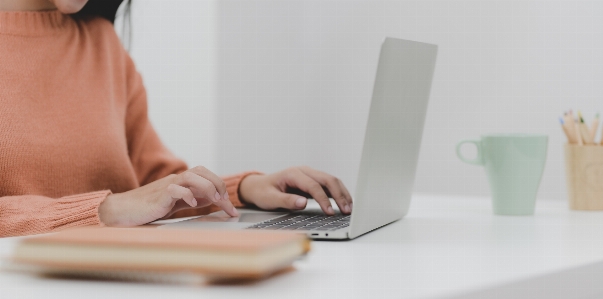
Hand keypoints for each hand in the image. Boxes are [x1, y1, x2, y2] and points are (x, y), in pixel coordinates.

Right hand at [98, 166, 237, 225]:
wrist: (123, 211)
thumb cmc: (148, 208)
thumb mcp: (176, 204)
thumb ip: (193, 199)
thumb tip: (213, 200)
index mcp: (181, 182)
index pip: (206, 177)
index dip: (222, 190)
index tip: (233, 210)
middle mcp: (176, 180)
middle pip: (201, 171)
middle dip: (218, 184)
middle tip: (225, 201)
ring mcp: (167, 186)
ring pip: (191, 176)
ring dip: (207, 187)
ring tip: (215, 200)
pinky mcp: (158, 195)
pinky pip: (175, 189)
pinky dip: (186, 195)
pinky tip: (191, 204)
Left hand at [238, 166, 352, 214]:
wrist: (258, 186)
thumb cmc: (263, 192)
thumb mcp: (270, 199)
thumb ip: (286, 200)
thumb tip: (303, 203)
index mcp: (293, 173)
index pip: (313, 185)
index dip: (323, 199)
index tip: (330, 212)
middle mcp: (304, 171)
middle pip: (327, 179)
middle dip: (339, 195)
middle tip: (346, 210)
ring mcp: (309, 175)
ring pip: (331, 180)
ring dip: (342, 193)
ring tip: (349, 208)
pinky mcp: (312, 181)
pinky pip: (328, 185)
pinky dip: (338, 193)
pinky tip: (344, 202)